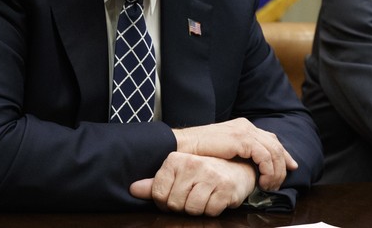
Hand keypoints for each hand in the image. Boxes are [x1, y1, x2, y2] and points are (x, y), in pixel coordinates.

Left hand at [129, 152, 256, 215]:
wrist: (239, 168)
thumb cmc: (205, 172)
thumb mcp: (179, 173)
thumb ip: (156, 183)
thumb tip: (133, 189)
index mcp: (176, 159)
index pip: (159, 194)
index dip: (165, 202)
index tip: (175, 195)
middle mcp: (193, 164)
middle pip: (174, 204)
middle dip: (182, 206)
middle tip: (192, 196)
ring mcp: (211, 175)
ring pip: (191, 209)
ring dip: (197, 209)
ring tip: (204, 196)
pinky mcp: (226, 188)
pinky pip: (210, 211)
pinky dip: (211, 210)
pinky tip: (215, 198)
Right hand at [172, 118, 296, 190]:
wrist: (181, 147)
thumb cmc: (197, 153)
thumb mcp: (223, 152)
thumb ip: (238, 154)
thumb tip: (250, 165)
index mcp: (242, 127)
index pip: (270, 139)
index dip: (283, 154)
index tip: (291, 167)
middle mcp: (246, 126)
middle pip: (275, 144)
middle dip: (284, 164)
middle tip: (280, 183)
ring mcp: (244, 131)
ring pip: (274, 151)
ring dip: (275, 171)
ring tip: (269, 186)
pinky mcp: (241, 139)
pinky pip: (265, 156)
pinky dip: (268, 170)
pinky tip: (262, 182)